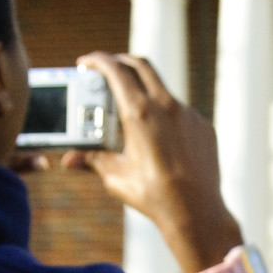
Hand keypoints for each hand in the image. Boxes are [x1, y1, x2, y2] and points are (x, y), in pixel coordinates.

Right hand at [68, 52, 240, 272]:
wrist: (196, 212)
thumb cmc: (153, 195)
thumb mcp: (116, 176)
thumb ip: (92, 160)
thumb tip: (69, 159)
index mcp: (140, 112)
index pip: (116, 70)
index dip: (98, 60)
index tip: (86, 61)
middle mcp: (167, 106)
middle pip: (142, 66)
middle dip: (121, 61)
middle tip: (107, 69)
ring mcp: (189, 115)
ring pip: (163, 90)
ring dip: (145, 91)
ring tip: (132, 110)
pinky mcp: (204, 126)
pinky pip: (182, 112)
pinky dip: (166, 115)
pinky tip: (160, 136)